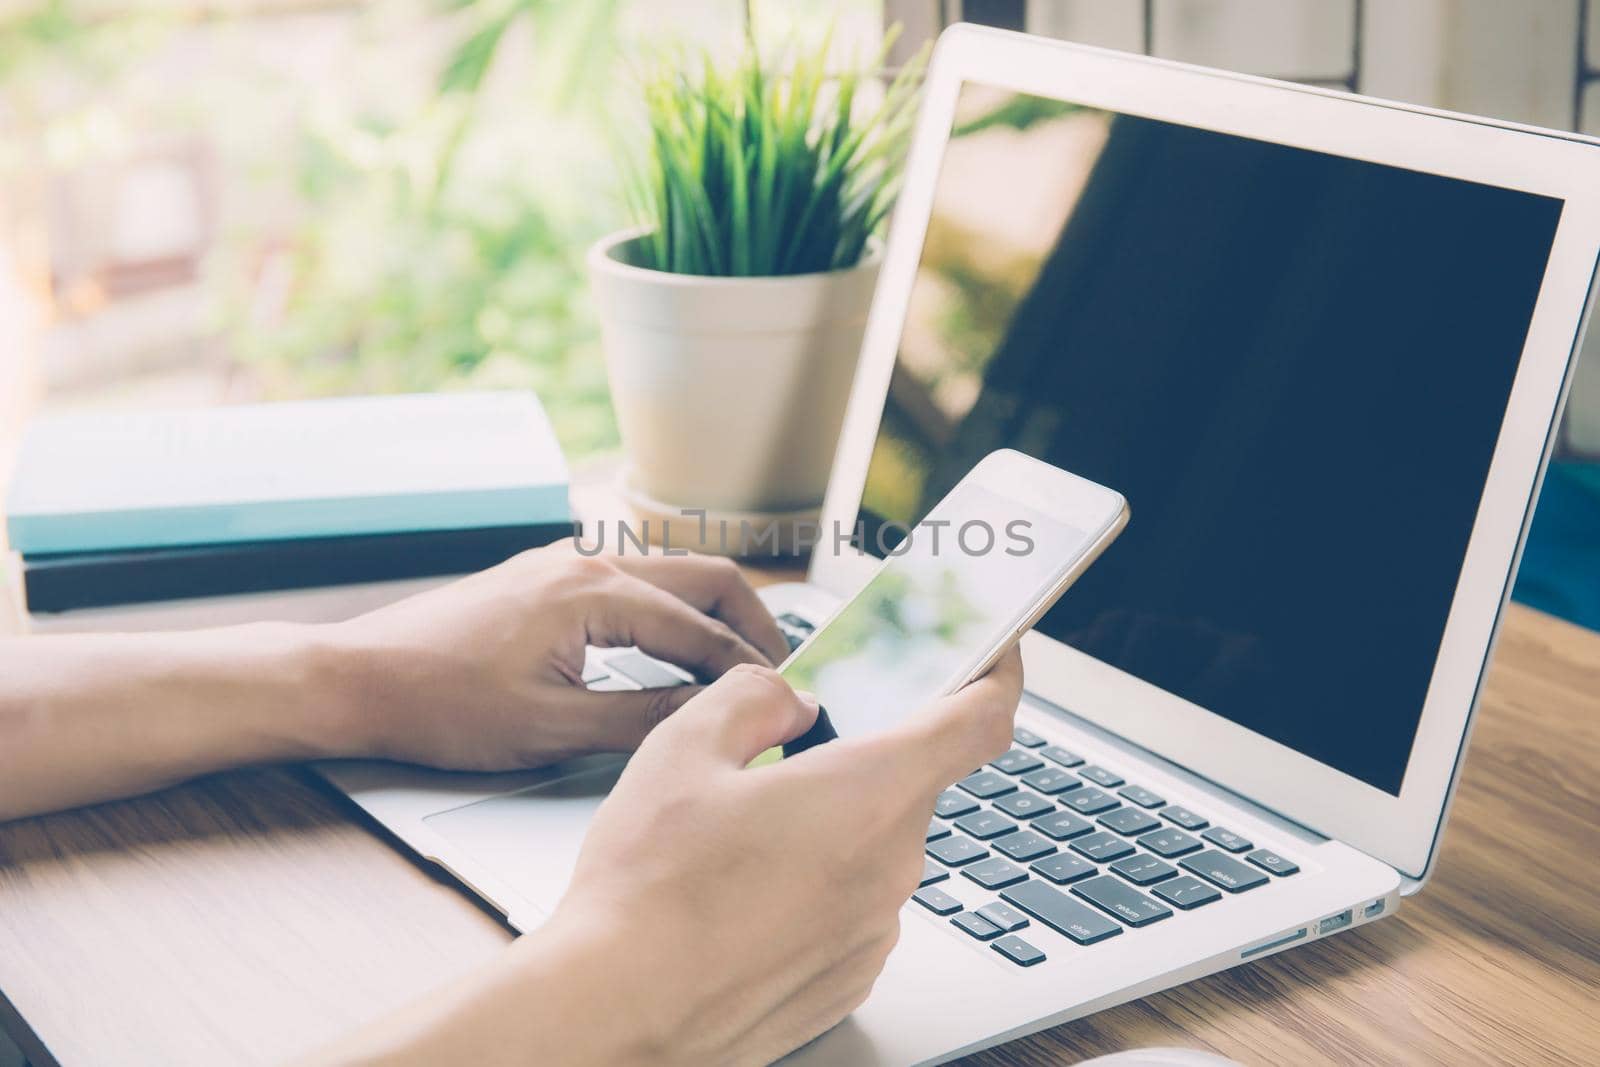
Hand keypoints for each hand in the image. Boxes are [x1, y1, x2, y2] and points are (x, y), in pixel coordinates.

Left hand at [329, 540, 791, 770]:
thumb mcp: (552, 728)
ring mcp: (564, 564)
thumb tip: (711, 715)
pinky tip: (674, 651)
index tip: (786, 701)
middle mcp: (586, 561)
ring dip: (713, 614)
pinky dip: (672, 611)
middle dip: (751, 624)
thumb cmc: (440, 704)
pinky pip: (634, 583)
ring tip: (739, 665)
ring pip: (670, 575)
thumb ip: (643, 717)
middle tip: (782, 672)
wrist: (357, 679)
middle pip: (704, 576)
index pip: (702, 630)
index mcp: (594, 591)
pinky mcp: (545, 580)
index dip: (749, 671)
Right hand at [548, 650, 1023, 1064]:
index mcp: (869, 792)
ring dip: (828, 828)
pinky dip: (814, 888)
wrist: (619, 1015)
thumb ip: (753, 699)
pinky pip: (851, 906)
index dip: (994, 675)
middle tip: (787, 754)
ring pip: (873, 847)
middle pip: (909, 784)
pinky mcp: (849, 978)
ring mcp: (875, 929)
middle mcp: (891, 863)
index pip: (980, 721)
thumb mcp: (683, 749)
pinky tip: (741, 896)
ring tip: (737, 841)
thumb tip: (791, 700)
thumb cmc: (648, 891)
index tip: (989, 655)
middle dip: (859, 760)